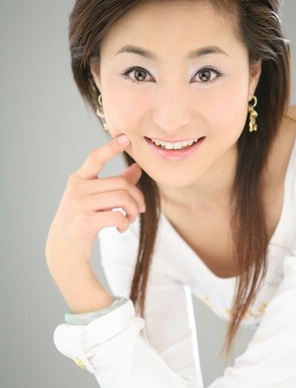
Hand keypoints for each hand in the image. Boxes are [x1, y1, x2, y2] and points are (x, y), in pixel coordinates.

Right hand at [45, 134, 144, 268]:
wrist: (64, 250)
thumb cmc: (82, 220)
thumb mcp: (95, 199)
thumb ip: (115, 184)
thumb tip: (137, 168)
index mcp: (78, 180)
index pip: (95, 158)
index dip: (111, 147)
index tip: (126, 138)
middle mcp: (77, 189)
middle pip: (121, 184)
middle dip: (137, 197)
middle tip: (140, 209)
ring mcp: (79, 205)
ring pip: (123, 199)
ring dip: (134, 211)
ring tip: (130, 219)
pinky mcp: (85, 222)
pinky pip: (118, 216)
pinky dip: (125, 223)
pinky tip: (121, 228)